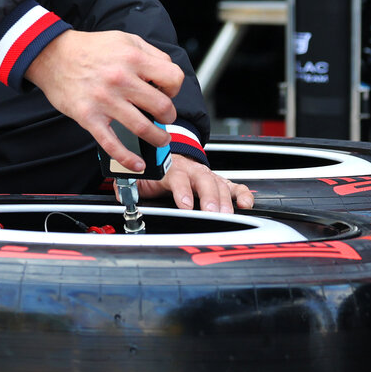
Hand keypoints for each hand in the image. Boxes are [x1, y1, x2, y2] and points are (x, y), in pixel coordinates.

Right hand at [24, 29, 183, 171]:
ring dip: (158, 139)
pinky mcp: (89, 117)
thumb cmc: (90, 49)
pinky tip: (137, 164)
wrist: (53, 56)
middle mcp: (121, 79)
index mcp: (133, 58)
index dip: (174, 88)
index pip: (173, 78)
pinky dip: (128, 159)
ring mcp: (105, 100)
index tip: (167, 93)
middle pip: (162, 106)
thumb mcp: (125, 39)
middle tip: (164, 118)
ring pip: (143, 128)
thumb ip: (150, 53)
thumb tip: (168, 76)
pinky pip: (112, 144)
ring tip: (160, 139)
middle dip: (169, 116)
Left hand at [139, 157, 253, 213]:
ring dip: (225, 201)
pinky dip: (242, 194)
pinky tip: (246, 204)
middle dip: (209, 198)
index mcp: (170, 169)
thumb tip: (124, 198)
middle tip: (212, 214)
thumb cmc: (153, 173)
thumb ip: (129, 187)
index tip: (185, 205)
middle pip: (203, 181)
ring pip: (219, 185)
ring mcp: (206, 176)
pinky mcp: (218, 182)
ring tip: (227, 216)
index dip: (182, 191)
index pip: (177, 177)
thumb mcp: (137, 178)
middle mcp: (191, 170)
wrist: (166, 156)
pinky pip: (234, 186)